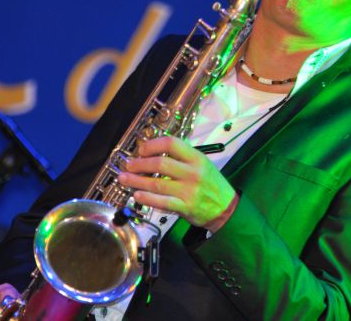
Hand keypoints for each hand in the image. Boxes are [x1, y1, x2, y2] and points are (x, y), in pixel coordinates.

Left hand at [119, 135, 236, 228]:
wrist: (226, 207)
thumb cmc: (211, 183)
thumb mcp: (202, 164)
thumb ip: (182, 158)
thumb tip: (153, 153)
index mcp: (197, 158)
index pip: (172, 144)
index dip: (153, 145)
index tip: (141, 149)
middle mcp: (193, 173)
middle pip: (160, 163)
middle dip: (140, 164)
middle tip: (128, 165)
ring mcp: (188, 190)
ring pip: (157, 183)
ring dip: (137, 180)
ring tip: (124, 178)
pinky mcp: (185, 207)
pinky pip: (162, 202)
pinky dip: (147, 198)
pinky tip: (137, 195)